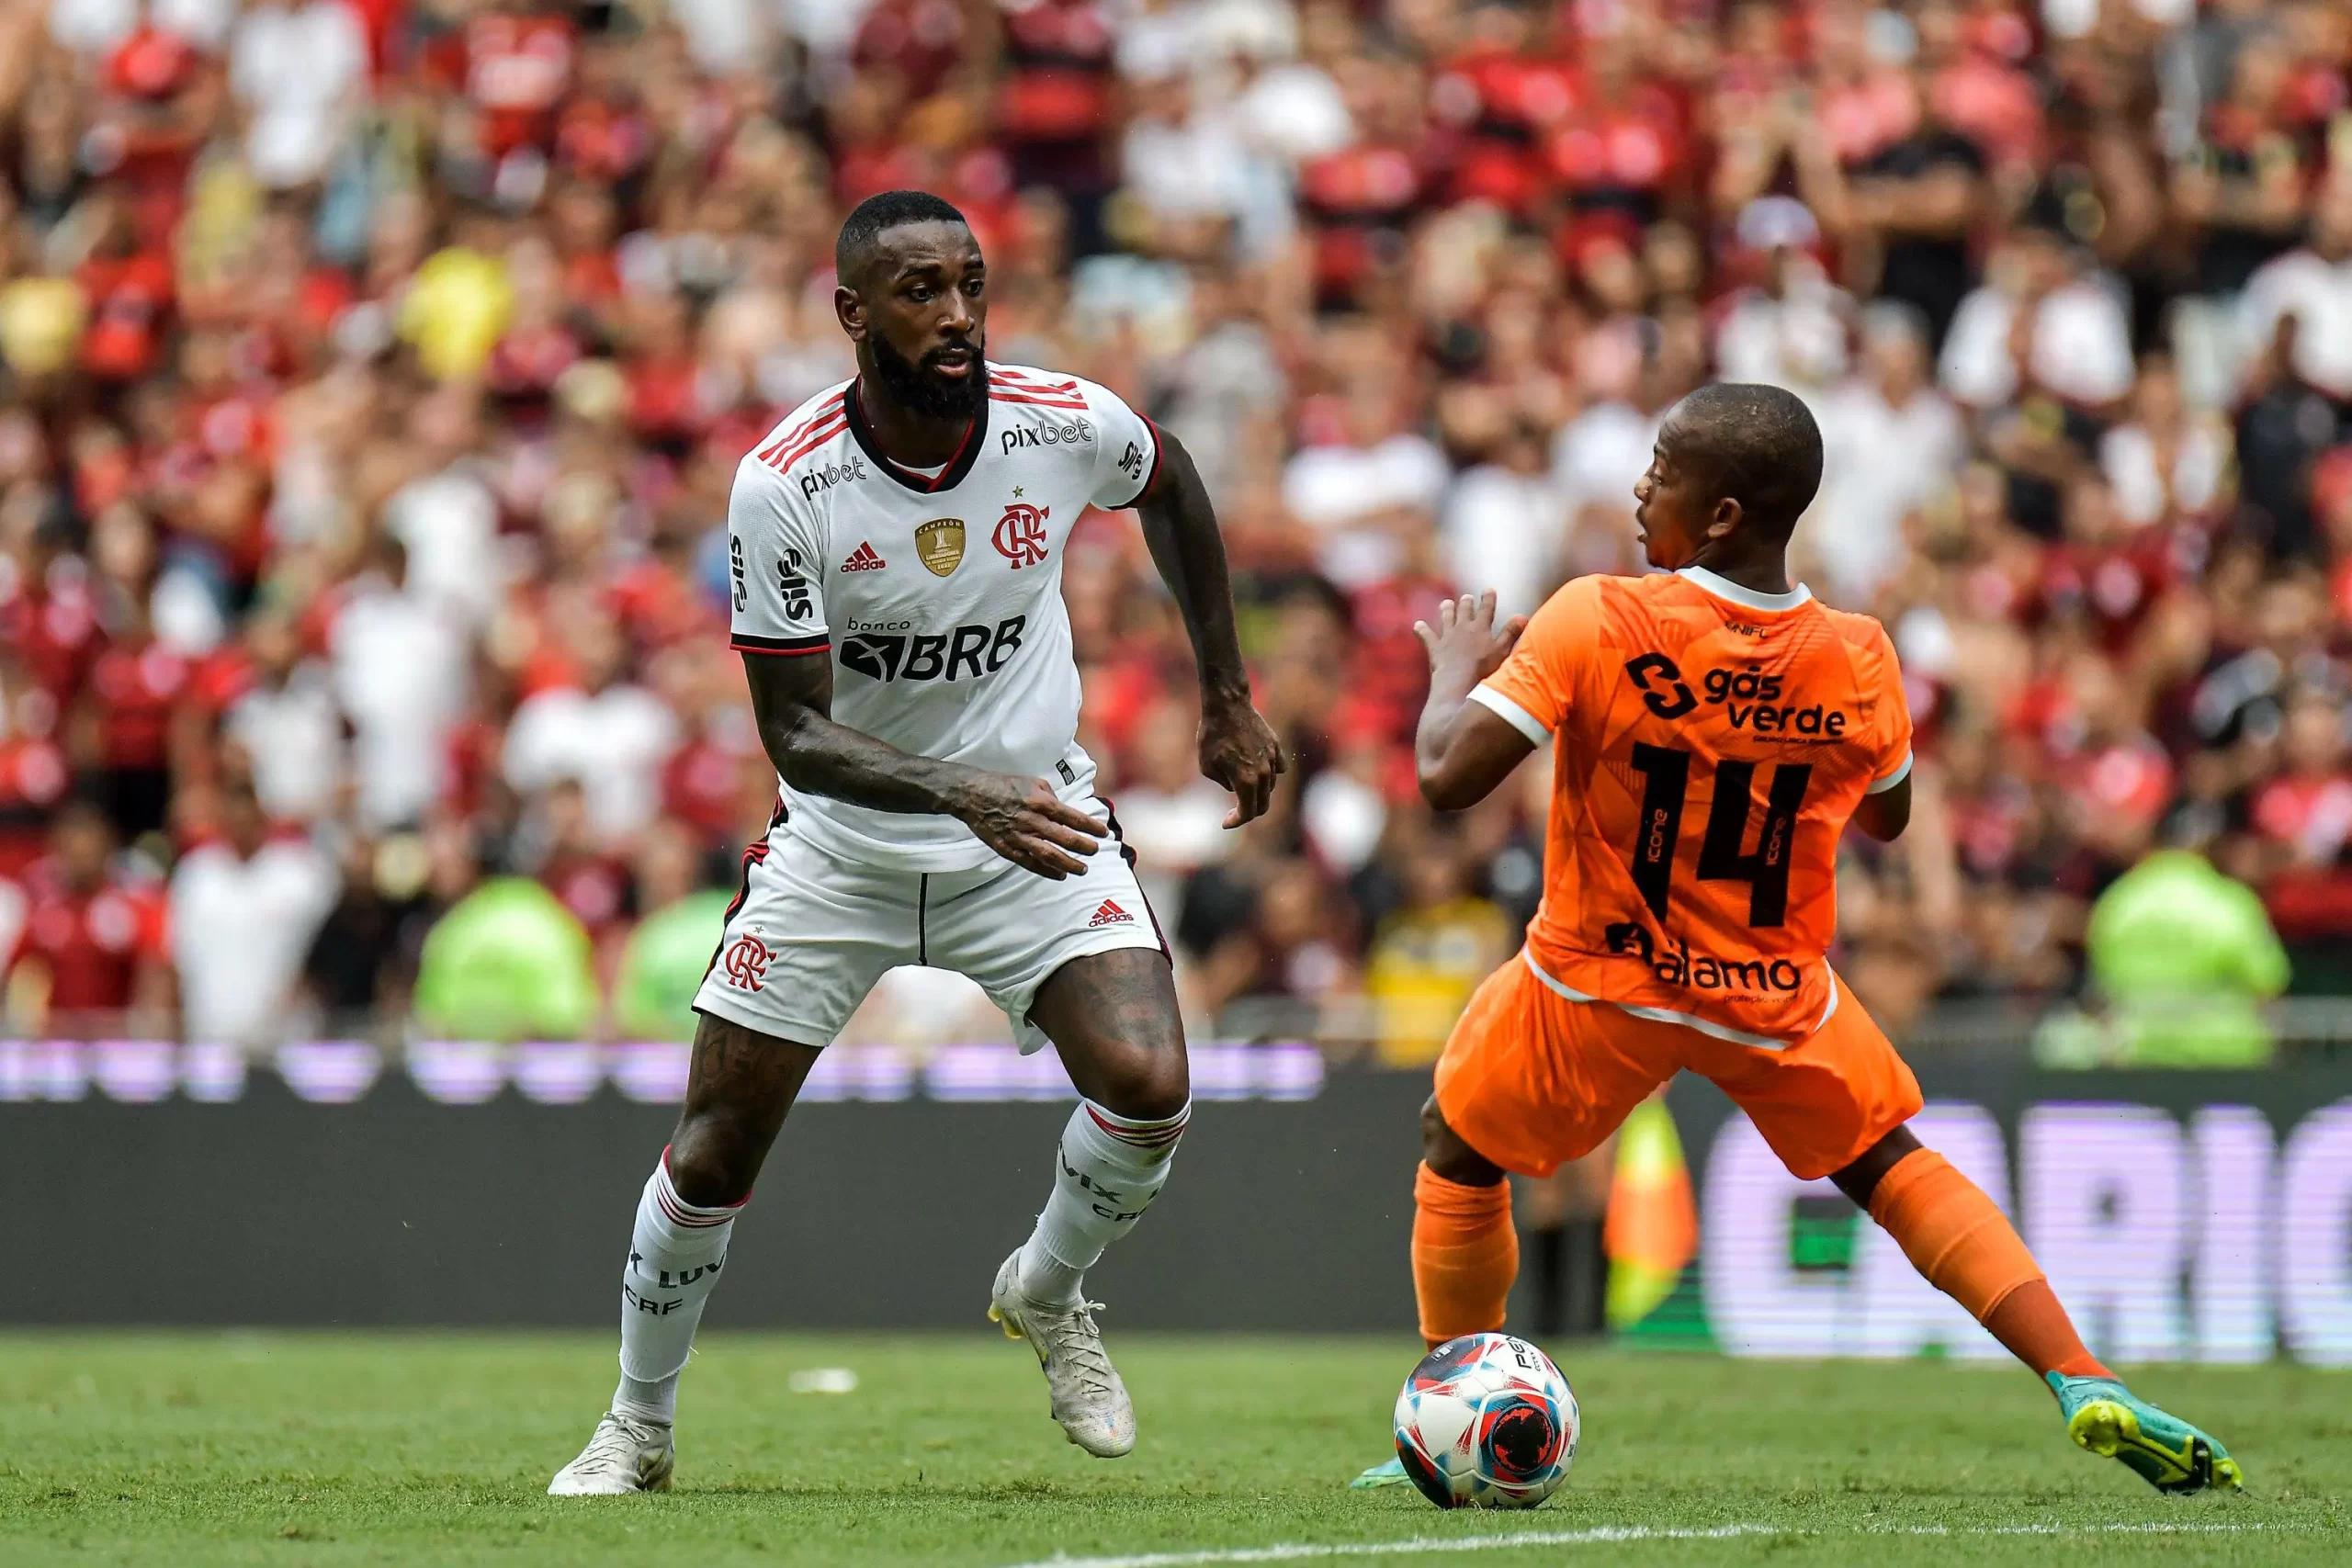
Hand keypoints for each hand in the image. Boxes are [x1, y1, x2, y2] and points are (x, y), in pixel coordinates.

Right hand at [954, 773, 1105, 878]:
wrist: (973, 794)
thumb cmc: (1005, 785)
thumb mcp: (1033, 782)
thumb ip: (1052, 797)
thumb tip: (1064, 812)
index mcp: (1041, 802)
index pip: (1073, 817)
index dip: (1091, 827)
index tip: (1103, 832)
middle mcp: (1032, 820)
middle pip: (1065, 838)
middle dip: (1084, 847)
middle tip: (1095, 851)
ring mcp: (1019, 836)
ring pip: (1049, 855)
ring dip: (1069, 864)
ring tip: (1082, 869)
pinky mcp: (1007, 848)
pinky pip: (1030, 863)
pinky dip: (1046, 871)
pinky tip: (1059, 875)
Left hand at [1199, 692, 1284, 828]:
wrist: (1227, 706)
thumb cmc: (1212, 736)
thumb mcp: (1207, 767)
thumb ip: (1225, 783)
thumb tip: (1236, 787)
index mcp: (1245, 781)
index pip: (1247, 812)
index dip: (1236, 821)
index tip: (1225, 822)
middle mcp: (1263, 773)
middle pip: (1262, 804)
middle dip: (1248, 812)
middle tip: (1234, 813)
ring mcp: (1273, 759)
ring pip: (1269, 786)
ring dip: (1256, 791)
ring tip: (1239, 783)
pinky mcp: (1276, 746)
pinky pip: (1278, 768)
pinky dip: (1269, 773)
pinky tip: (1259, 771)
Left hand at [1415, 590, 1526, 688]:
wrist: (1458, 681)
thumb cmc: (1484, 669)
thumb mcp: (1502, 651)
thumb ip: (1511, 633)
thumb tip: (1523, 616)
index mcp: (1481, 627)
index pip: (1487, 608)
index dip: (1488, 598)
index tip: (1488, 589)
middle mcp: (1463, 628)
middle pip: (1465, 610)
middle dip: (1466, 602)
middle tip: (1466, 597)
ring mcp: (1447, 637)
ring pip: (1446, 618)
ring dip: (1446, 610)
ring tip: (1446, 603)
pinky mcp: (1435, 648)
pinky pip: (1426, 635)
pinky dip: (1421, 629)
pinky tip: (1417, 625)